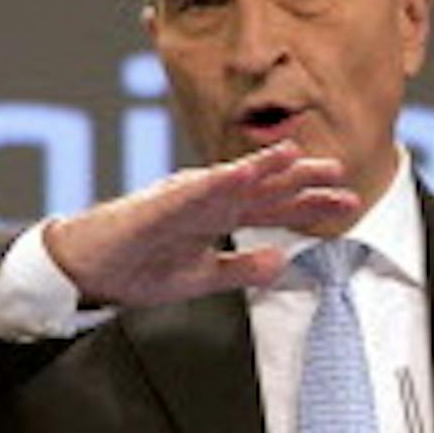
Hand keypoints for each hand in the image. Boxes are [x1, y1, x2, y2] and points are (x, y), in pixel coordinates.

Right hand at [42, 142, 358, 307]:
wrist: (85, 270)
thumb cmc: (136, 268)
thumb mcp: (202, 276)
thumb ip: (241, 267)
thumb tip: (282, 260)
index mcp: (217, 216)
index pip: (273, 206)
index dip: (311, 204)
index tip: (348, 202)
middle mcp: (206, 200)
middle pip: (263, 186)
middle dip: (301, 180)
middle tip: (341, 173)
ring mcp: (183, 198)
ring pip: (232, 178)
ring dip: (264, 166)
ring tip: (298, 155)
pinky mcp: (158, 204)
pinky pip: (193, 191)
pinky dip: (219, 180)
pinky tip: (244, 172)